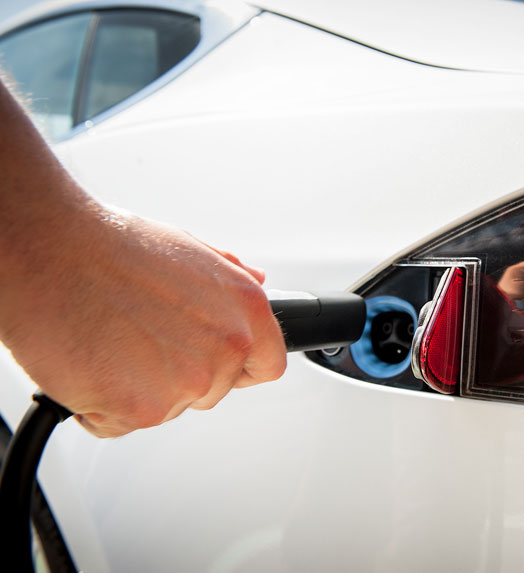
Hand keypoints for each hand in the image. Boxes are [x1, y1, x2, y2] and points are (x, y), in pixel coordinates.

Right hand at [0, 205, 286, 437]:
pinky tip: (91, 362)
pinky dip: (100, 406)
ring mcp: (186, 383)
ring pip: (167, 409)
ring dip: (138, 389)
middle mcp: (225, 348)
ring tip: (111, 341)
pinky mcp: (141, 410)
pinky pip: (121, 424)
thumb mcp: (190, 250)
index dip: (240, 368)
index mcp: (246, 309)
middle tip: (140, 339)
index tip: (219, 365)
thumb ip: (230, 278)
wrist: (51, 252)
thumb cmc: (112, 247)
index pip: (268, 364)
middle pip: (213, 392)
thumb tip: (258, 281)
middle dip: (179, 375)